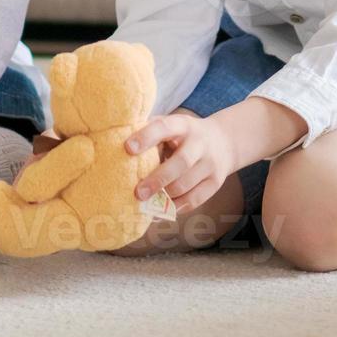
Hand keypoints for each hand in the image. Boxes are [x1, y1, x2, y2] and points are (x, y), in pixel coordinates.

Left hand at [127, 111, 244, 214]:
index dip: (146, 137)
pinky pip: (194, 200)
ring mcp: (210, 164)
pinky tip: (160, 212)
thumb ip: (149, 131)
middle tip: (138, 193)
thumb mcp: (171, 125)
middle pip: (181, 163)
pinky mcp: (216, 182)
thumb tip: (113, 142)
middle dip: (157, 180)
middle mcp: (200, 143)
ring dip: (164, 196)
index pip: (165, 127)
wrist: (224, 141)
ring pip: (186, 185)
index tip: (127, 148)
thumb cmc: (183, 135)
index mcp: (183, 125)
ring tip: (147, 202)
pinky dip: (175, 208)